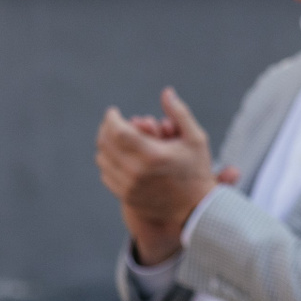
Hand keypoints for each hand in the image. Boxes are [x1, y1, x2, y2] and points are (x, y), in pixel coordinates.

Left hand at [95, 87, 225, 263]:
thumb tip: (166, 91)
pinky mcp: (125, 196)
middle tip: (112, 122)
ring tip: (115, 138)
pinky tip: (118, 156)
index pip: (117, 130)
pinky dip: (108, 162)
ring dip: (105, 144)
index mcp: (153, 155)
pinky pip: (106, 174)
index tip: (114, 112)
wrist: (196, 209)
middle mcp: (137, 172)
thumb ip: (179, 113)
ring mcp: (129, 186)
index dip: (111, 118)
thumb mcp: (195, 139)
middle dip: (106, 128)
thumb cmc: (197, 170)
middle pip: (105, 142)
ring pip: (102, 158)